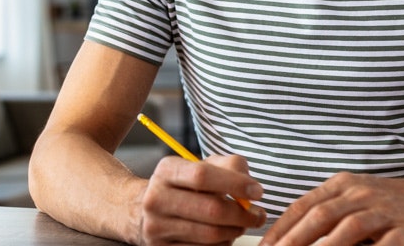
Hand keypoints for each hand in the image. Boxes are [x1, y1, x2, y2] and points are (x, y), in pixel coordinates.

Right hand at [137, 154, 266, 245]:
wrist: (145, 211)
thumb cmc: (184, 186)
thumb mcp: (201, 166)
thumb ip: (229, 166)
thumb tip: (249, 185)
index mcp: (166, 171)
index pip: (203, 175)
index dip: (235, 183)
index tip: (257, 191)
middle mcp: (156, 198)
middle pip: (210, 209)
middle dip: (242, 214)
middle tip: (258, 215)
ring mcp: (156, 227)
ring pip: (210, 234)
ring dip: (235, 231)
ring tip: (242, 224)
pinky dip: (222, 244)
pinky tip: (224, 235)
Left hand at [262, 172, 403, 245]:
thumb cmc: (381, 206)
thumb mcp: (349, 200)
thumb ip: (321, 213)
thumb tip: (284, 238)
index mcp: (341, 184)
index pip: (303, 206)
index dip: (280, 229)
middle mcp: (361, 193)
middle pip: (321, 217)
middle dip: (295, 241)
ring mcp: (384, 210)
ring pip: (350, 229)